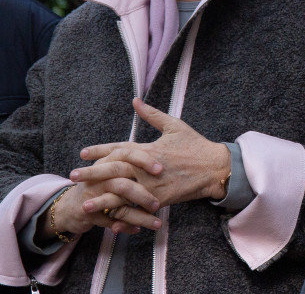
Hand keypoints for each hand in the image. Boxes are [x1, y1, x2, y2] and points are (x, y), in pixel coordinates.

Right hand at [37, 166, 162, 240]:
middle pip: (122, 184)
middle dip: (142, 195)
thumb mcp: (112, 170)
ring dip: (138, 216)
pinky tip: (137, 230)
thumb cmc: (99, 186)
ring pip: (118, 207)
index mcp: (107, 162)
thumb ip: (132, 165)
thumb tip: (163, 164)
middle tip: (158, 205)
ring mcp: (92, 196)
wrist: (70, 207)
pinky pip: (110, 222)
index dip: (144, 161)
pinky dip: (125, 226)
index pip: (126, 154)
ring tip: (156, 223)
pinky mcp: (87, 214)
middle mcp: (98, 177)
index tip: (160, 170)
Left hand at [75, 98, 230, 209]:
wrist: (215, 168)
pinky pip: (137, 208)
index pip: (119, 148)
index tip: (83, 153)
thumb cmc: (195, 145)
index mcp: (149, 148)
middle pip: (114, 170)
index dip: (100, 150)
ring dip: (102, 199)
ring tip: (84, 204)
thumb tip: (135, 100)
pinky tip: (109, 220)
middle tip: (73, 176)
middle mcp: (146, 167)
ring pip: (122, 193)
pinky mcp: (159, 199)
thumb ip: (152, 115)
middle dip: (92, 173)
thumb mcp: (175, 125)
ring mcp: (152, 184)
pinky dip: (123, 215)